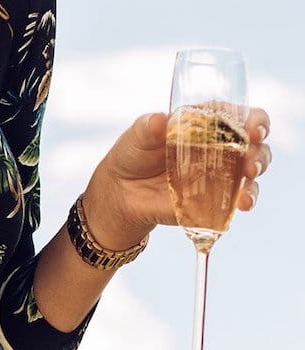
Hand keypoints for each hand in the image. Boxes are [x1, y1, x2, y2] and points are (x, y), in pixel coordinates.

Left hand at [80, 107, 272, 250]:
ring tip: (249, 179)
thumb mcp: (138, 134)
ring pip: (250, 172)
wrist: (120, 192)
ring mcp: (219, 176)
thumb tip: (161, 120)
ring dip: (256, 174)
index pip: (241, 116)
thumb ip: (150, 126)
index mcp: (209, 123)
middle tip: (251, 160)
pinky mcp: (212, 201)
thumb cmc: (133, 154)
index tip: (254, 128)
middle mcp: (221, 148)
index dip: (254, 120)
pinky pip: (235, 201)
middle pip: (254, 145)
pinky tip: (243, 203)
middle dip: (259, 151)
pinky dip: (244, 200)